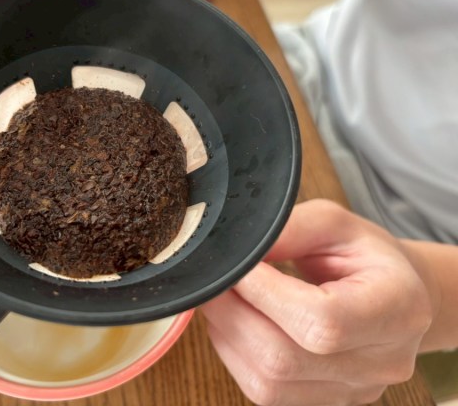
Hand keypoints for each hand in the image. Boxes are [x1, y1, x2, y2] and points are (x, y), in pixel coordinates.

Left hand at [202, 199, 435, 405]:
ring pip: (268, 382)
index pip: (321, 319)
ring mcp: (354, 390)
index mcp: (398, 309)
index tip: (235, 266)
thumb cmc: (367, 257)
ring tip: (221, 299)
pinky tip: (233, 323)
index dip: (265, 293)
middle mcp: (382, 362)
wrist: (396, 295)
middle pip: (285, 358)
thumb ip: (290, 230)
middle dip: (233, 314)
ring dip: (228, 336)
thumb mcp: (336, 224)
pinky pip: (266, 391)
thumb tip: (239, 252)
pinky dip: (236, 355)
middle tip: (214, 281)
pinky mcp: (326, 400)